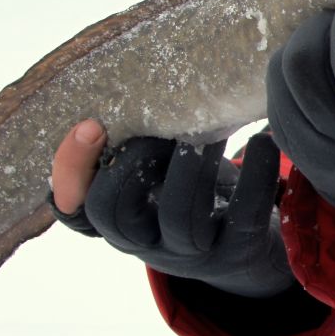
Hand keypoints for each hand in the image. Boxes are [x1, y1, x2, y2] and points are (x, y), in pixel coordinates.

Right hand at [48, 121, 294, 297]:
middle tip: (158, 126)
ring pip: (179, 216)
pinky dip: (255, 175)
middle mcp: (148, 245)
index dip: (73, 172)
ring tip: (211, 132)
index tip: (90, 125)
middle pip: (117, 214)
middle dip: (131, 162)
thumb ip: (137, 146)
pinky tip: (261, 141)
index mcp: (121, 223)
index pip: (76, 210)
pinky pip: (243, 216)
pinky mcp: (238, 250)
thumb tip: (135, 82)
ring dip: (192, 164)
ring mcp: (192, 253)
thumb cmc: (191, 197)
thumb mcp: (156, 178)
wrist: (247, 253)